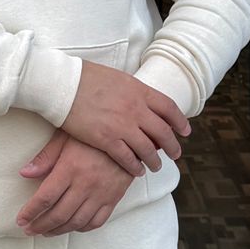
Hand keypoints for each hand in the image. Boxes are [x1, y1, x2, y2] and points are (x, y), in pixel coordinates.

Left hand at [16, 130, 140, 235]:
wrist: (129, 135)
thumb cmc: (93, 134)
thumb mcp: (66, 137)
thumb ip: (45, 157)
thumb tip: (24, 173)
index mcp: (70, 168)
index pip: (45, 198)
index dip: (30, 212)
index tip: (21, 220)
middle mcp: (85, 184)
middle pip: (59, 214)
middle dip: (40, 225)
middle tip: (29, 230)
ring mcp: (101, 193)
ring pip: (76, 221)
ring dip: (59, 230)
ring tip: (46, 232)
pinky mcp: (114, 198)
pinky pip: (97, 221)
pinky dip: (82, 228)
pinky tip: (72, 226)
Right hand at [60, 62, 190, 177]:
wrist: (63, 84)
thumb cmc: (85, 77)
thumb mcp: (118, 78)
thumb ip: (132, 91)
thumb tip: (140, 99)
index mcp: (140, 90)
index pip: (169, 108)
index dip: (180, 121)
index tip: (185, 131)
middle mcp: (136, 109)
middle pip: (163, 132)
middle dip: (172, 146)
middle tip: (176, 154)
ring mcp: (122, 125)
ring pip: (148, 149)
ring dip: (154, 160)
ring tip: (156, 167)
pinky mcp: (106, 139)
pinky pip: (127, 158)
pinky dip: (135, 166)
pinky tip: (137, 171)